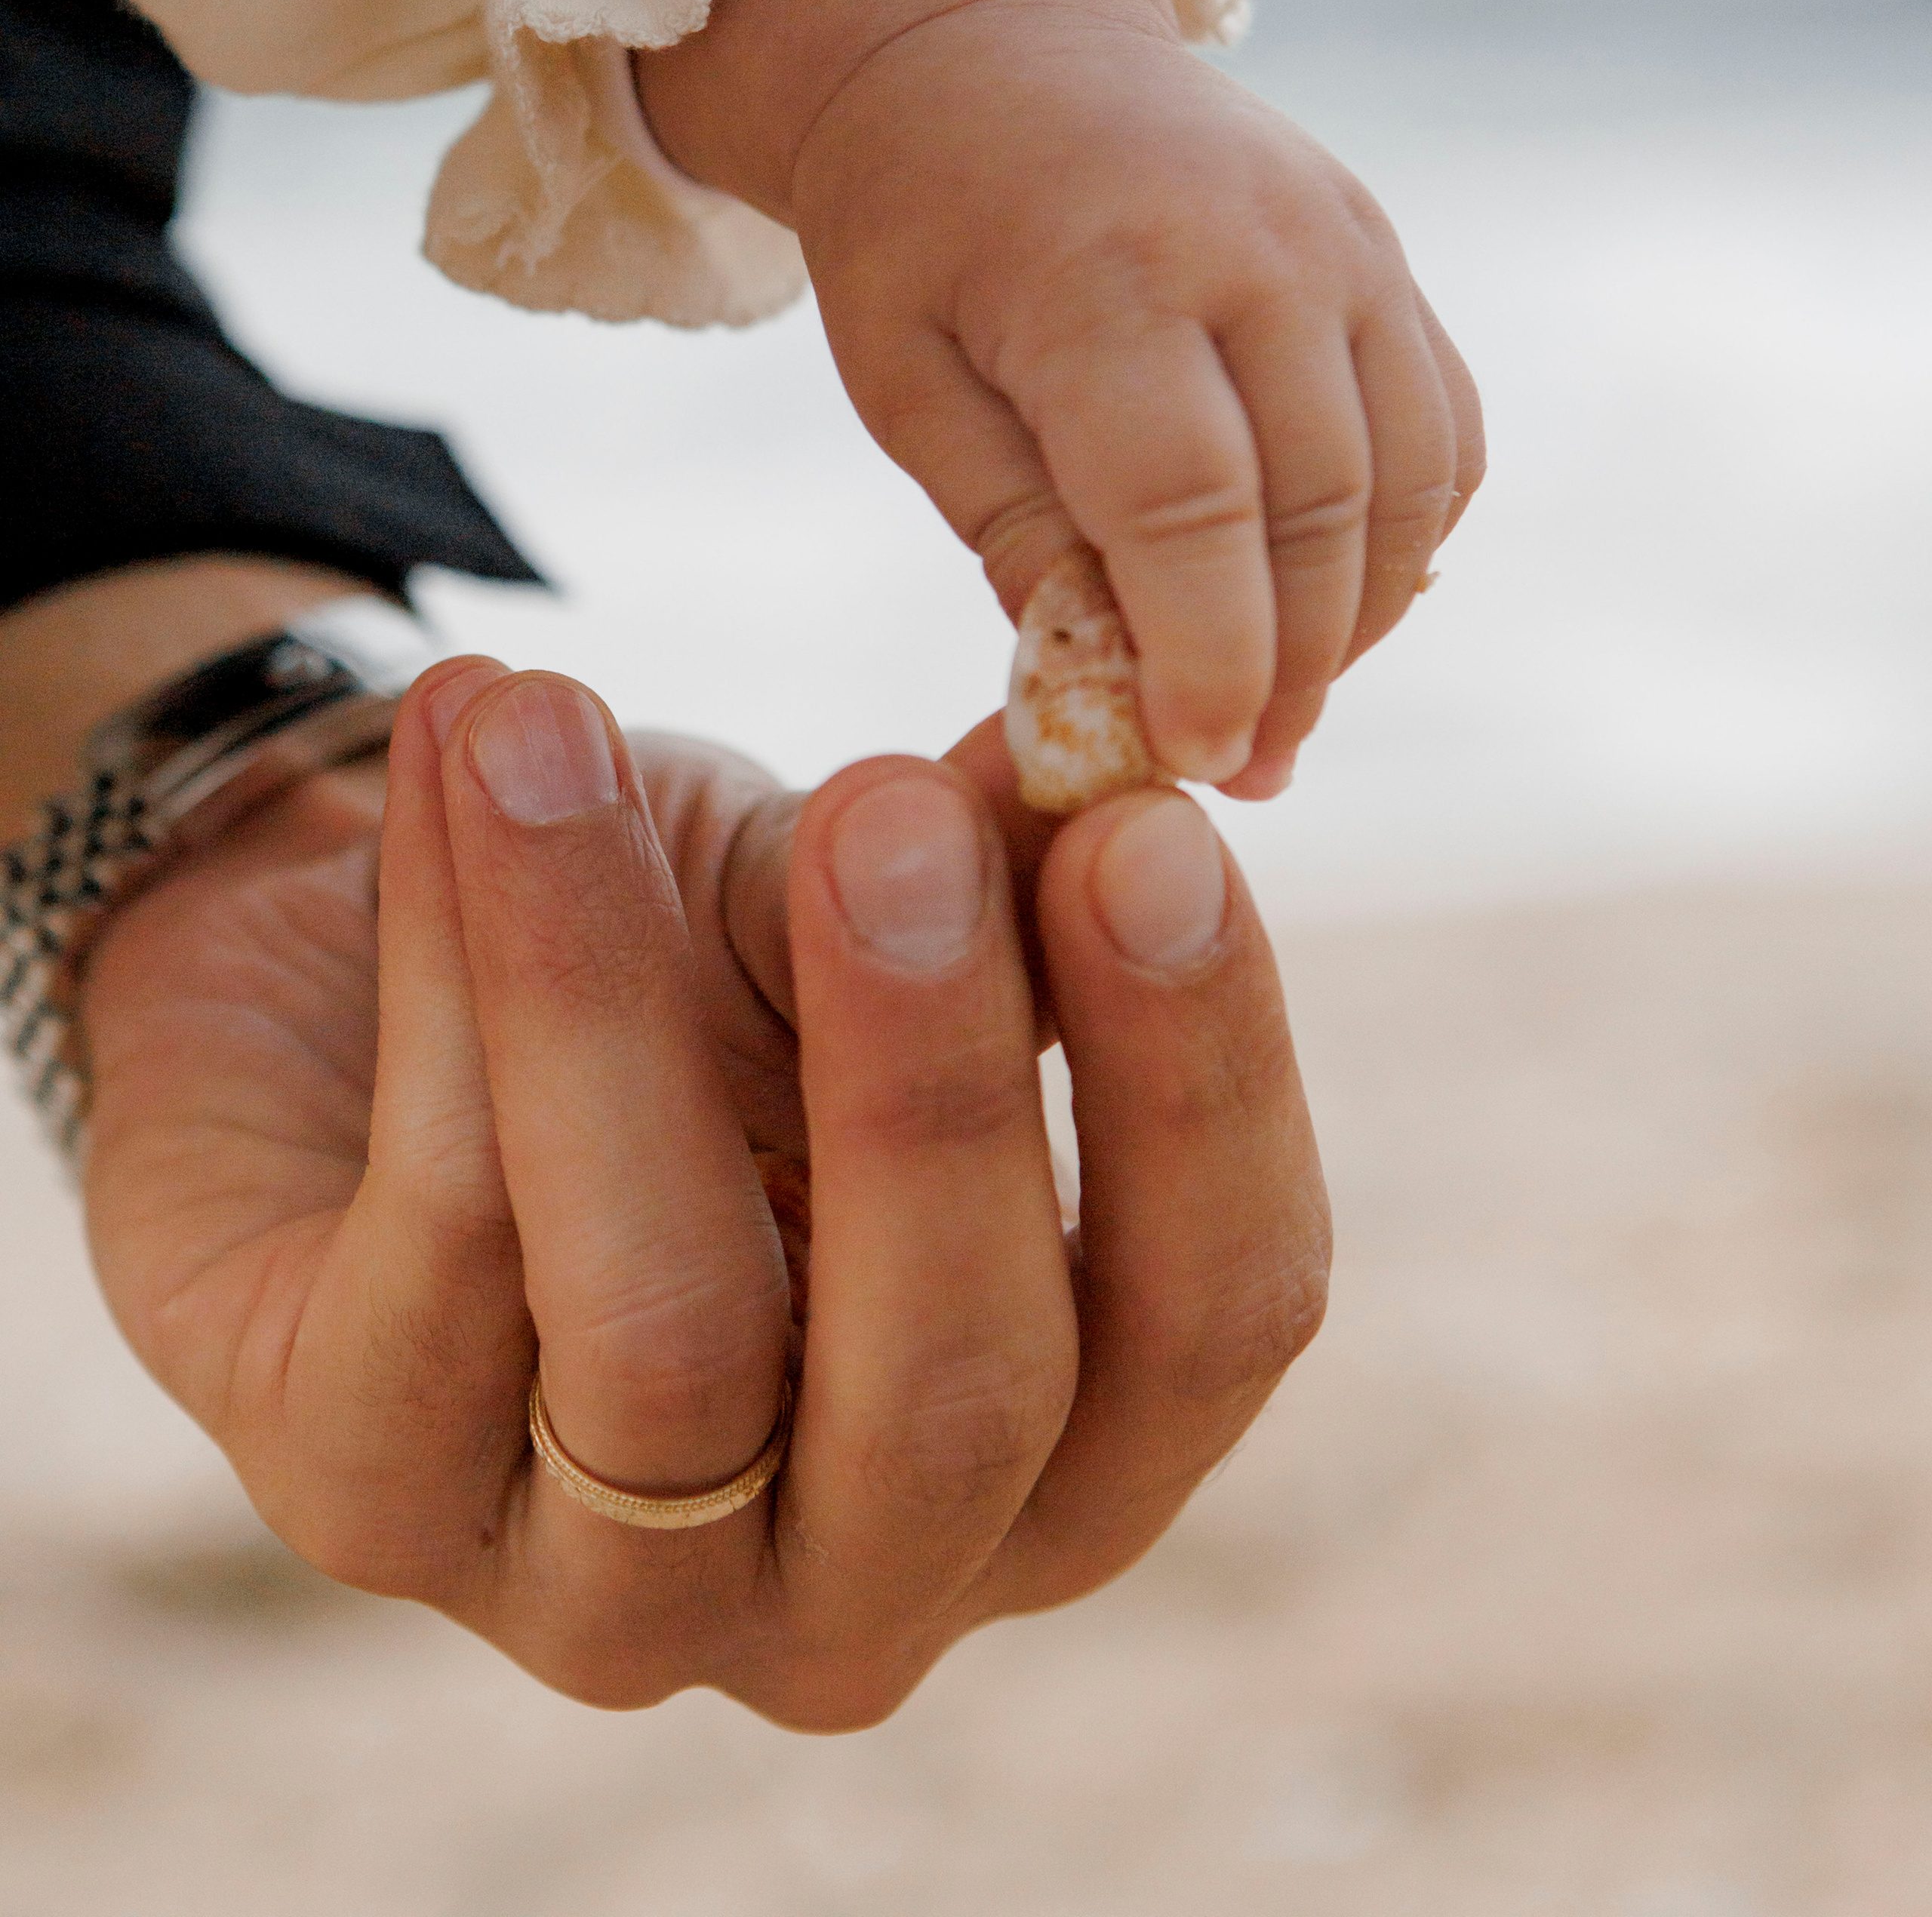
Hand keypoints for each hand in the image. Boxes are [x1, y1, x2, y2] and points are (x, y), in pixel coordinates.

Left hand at [81, 661, 1327, 1720]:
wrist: (346, 993)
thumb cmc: (666, 973)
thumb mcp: (840, 902)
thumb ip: (987, 864)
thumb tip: (1114, 751)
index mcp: (1063, 1451)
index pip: (1214, 1319)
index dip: (1201, 1078)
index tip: (1148, 826)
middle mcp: (867, 1584)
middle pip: (959, 1391)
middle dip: (935, 1079)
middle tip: (889, 809)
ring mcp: (614, 1597)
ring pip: (667, 1340)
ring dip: (609, 990)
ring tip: (555, 715)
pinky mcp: (369, 1511)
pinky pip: (441, 1245)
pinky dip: (447, 964)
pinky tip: (449, 757)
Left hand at [637, 0, 1484, 795]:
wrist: (994, 44)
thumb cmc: (919, 230)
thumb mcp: (904, 380)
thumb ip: (1012, 527)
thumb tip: (1107, 688)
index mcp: (1101, 272)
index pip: (1190, 505)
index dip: (1204, 653)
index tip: (1190, 757)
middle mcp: (1253, 244)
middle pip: (1317, 507)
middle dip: (1289, 666)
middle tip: (1243, 767)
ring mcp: (1342, 238)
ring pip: (1409, 479)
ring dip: (1361, 617)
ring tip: (1285, 701)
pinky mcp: (1383, 250)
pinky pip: (1442, 425)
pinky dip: (1407, 534)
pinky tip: (1333, 599)